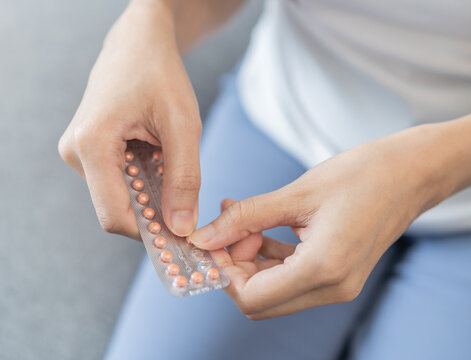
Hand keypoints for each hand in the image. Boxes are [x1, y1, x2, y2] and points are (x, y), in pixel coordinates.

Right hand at [58, 2, 200, 238]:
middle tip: (190, 208)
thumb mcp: (183, 125)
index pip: (114, 215)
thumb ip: (183, 178)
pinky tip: (160, 157)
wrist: (139, 43)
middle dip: (154, 214)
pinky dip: (145, 179)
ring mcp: (79, 153)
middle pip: (117, 208)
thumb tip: (181, 227)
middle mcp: (76, 153)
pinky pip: (119, 180)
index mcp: (91, 145)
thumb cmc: (160, 75)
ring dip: (152, 192)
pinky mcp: (89, 151)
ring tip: (173, 163)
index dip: (149, 234)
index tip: (184, 241)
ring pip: (120, 195)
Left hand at [192, 129, 441, 318]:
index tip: (211, 240)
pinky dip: (270, 258)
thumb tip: (204, 237)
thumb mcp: (296, 192)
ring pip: (274, 292)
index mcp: (323, 269)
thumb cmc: (362, 175)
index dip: (223, 273)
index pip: (252, 298)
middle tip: (227, 227)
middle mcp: (333, 288)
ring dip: (249, 261)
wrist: (411, 173)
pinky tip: (260, 226)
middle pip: (261, 302)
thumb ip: (246, 218)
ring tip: (241, 219)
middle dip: (234, 267)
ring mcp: (339, 285)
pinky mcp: (339, 275)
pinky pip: (293, 279)